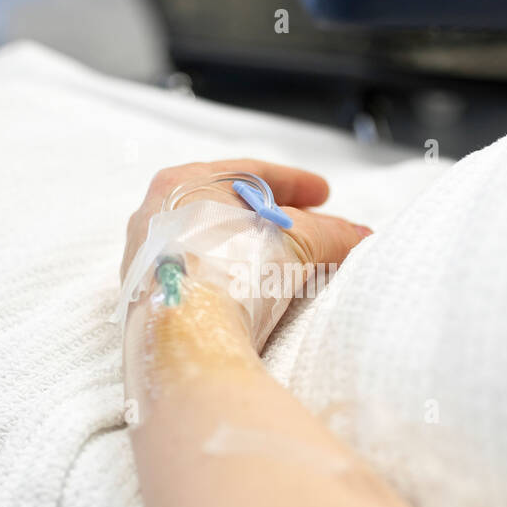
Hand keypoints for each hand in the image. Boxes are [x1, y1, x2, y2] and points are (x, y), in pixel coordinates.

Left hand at [120, 159, 371, 285]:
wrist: (186, 331)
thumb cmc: (230, 268)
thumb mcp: (294, 241)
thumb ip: (328, 233)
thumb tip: (358, 236)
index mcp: (184, 182)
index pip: (249, 174)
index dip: (293, 183)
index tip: (322, 193)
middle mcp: (156, 214)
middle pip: (229, 209)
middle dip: (275, 220)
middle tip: (311, 228)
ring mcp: (148, 258)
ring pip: (211, 244)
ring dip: (252, 251)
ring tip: (290, 263)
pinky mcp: (151, 298)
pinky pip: (199, 276)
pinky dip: (231, 277)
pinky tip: (254, 292)